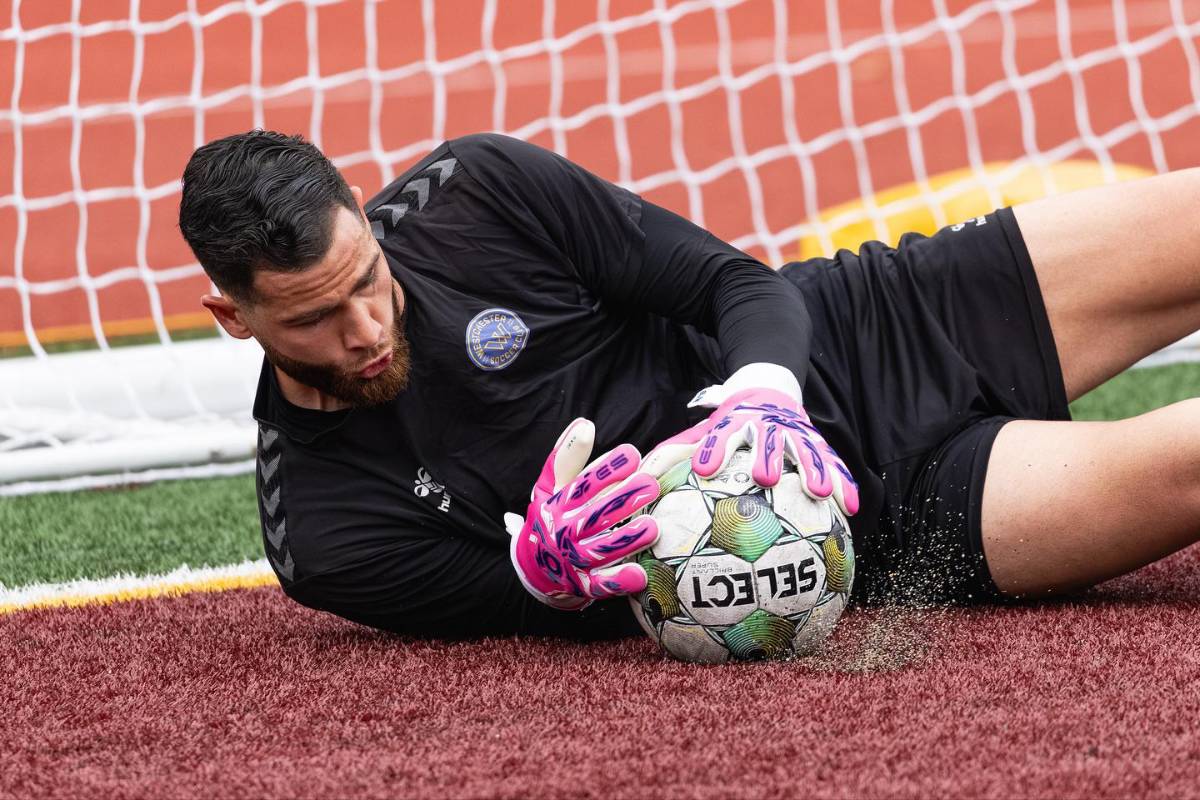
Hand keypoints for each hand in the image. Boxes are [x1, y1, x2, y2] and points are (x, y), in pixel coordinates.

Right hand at [506, 418, 660, 610]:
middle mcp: (565, 531)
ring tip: (653, 526)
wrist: (536, 567)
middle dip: (622, 500)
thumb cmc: (552, 517)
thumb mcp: (552, 486)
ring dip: (626, 539)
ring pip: (601, 549)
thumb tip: (585, 424)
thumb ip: (567, 456)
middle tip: (651, 485)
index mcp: (559, 504)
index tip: (631, 454)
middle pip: (595, 515)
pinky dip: (619, 581)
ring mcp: (574, 560)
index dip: (606, 469)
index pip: (582, 485)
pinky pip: (602, 585)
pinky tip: (640, 574)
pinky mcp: (584, 585)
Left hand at [643, 363, 859, 515]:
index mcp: (735, 421)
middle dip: (767, 456)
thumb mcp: (702, 430)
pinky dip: (842, 483)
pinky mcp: (816, 440)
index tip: (704, 467)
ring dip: (813, 470)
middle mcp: (766, 425)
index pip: (720, 433)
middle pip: (768, 440)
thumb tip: (640, 480)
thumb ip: (674, 453)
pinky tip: (849, 508)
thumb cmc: (728, 420)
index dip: (712, 448)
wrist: (768, 383)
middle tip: (766, 477)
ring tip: (819, 493)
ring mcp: (795, 431)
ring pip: (807, 450)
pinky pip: (832, 463)